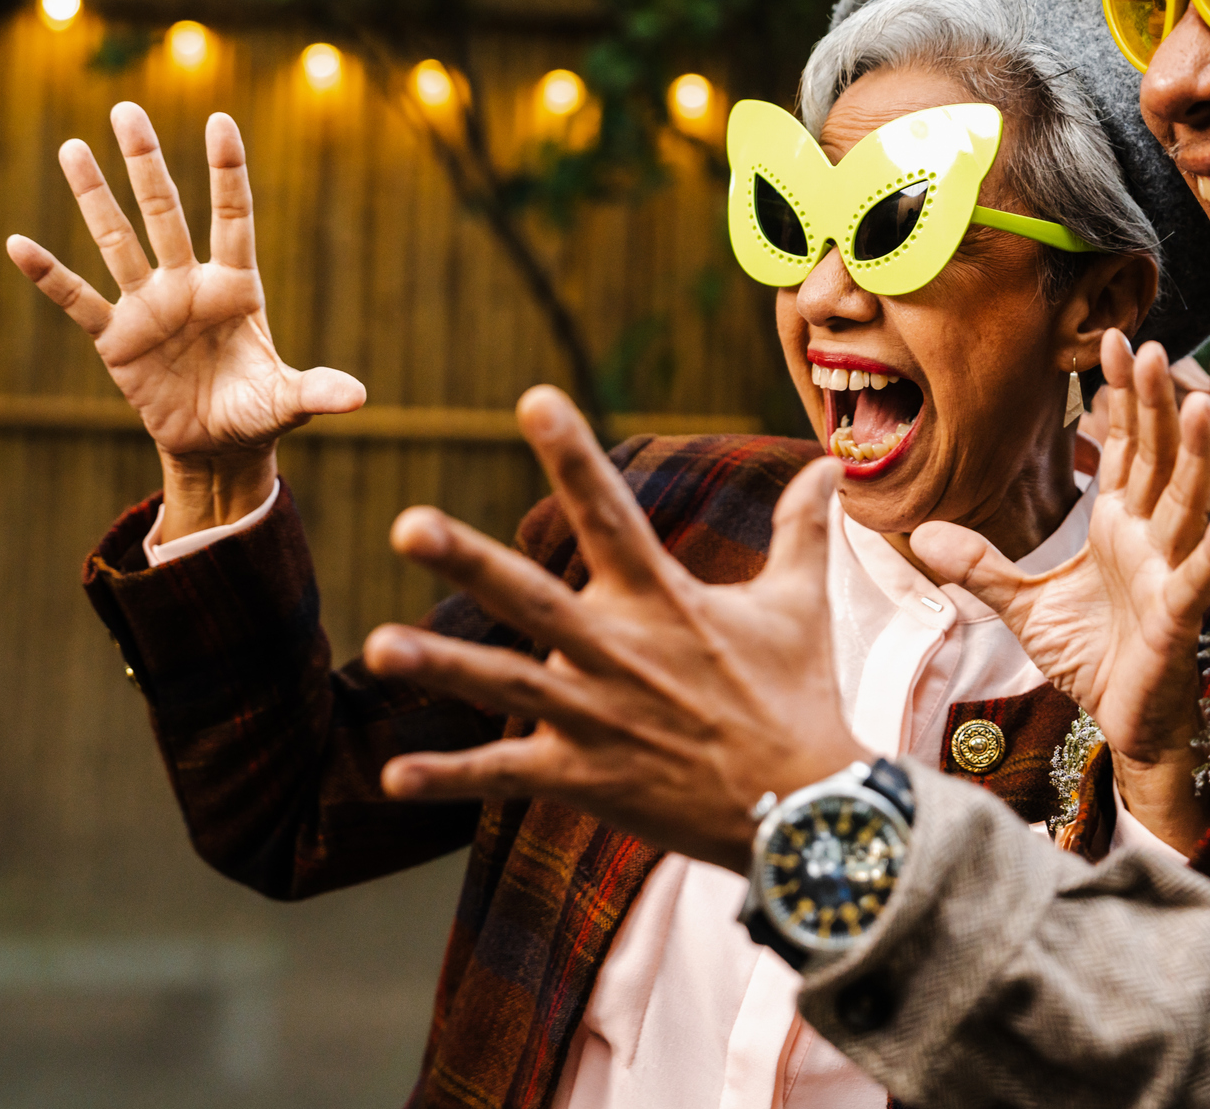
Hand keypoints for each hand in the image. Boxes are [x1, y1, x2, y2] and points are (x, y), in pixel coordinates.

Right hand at [5, 103, 363, 534]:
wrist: (216, 445)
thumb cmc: (256, 412)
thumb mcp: (289, 402)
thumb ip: (318, 392)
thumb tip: (359, 397)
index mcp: (236, 288)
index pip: (233, 217)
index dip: (227, 172)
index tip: (220, 121)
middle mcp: (189, 284)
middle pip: (165, 212)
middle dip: (147, 163)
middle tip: (126, 109)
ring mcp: (149, 306)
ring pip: (118, 240)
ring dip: (94, 196)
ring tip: (72, 147)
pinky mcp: (117, 338)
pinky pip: (78, 301)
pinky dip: (50, 276)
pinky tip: (18, 244)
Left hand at [362, 387, 865, 872]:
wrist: (806, 811)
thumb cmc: (798, 699)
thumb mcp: (801, 606)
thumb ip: (801, 531)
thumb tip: (832, 467)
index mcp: (663, 598)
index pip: (610, 512)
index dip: (573, 454)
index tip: (533, 398)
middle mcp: (619, 651)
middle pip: (532, 597)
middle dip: (468, 561)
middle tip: (405, 522)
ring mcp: (596, 717)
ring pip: (504, 686)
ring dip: (441, 666)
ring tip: (377, 645)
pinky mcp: (585, 777)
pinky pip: (504, 776)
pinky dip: (447, 778)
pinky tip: (387, 774)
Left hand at [913, 328, 1209, 850]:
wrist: (1122, 721)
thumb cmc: (1090, 657)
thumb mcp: (1021, 607)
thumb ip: (979, 566)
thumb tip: (922, 533)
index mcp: (1120, 525)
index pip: (1126, 446)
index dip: (1123, 396)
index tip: (1115, 340)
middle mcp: (1150, 539)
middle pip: (1159, 458)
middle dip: (1155, 404)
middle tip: (1153, 346)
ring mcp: (1168, 575)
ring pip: (1186, 504)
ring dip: (1194, 455)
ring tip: (1198, 404)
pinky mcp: (1177, 619)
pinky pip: (1197, 580)